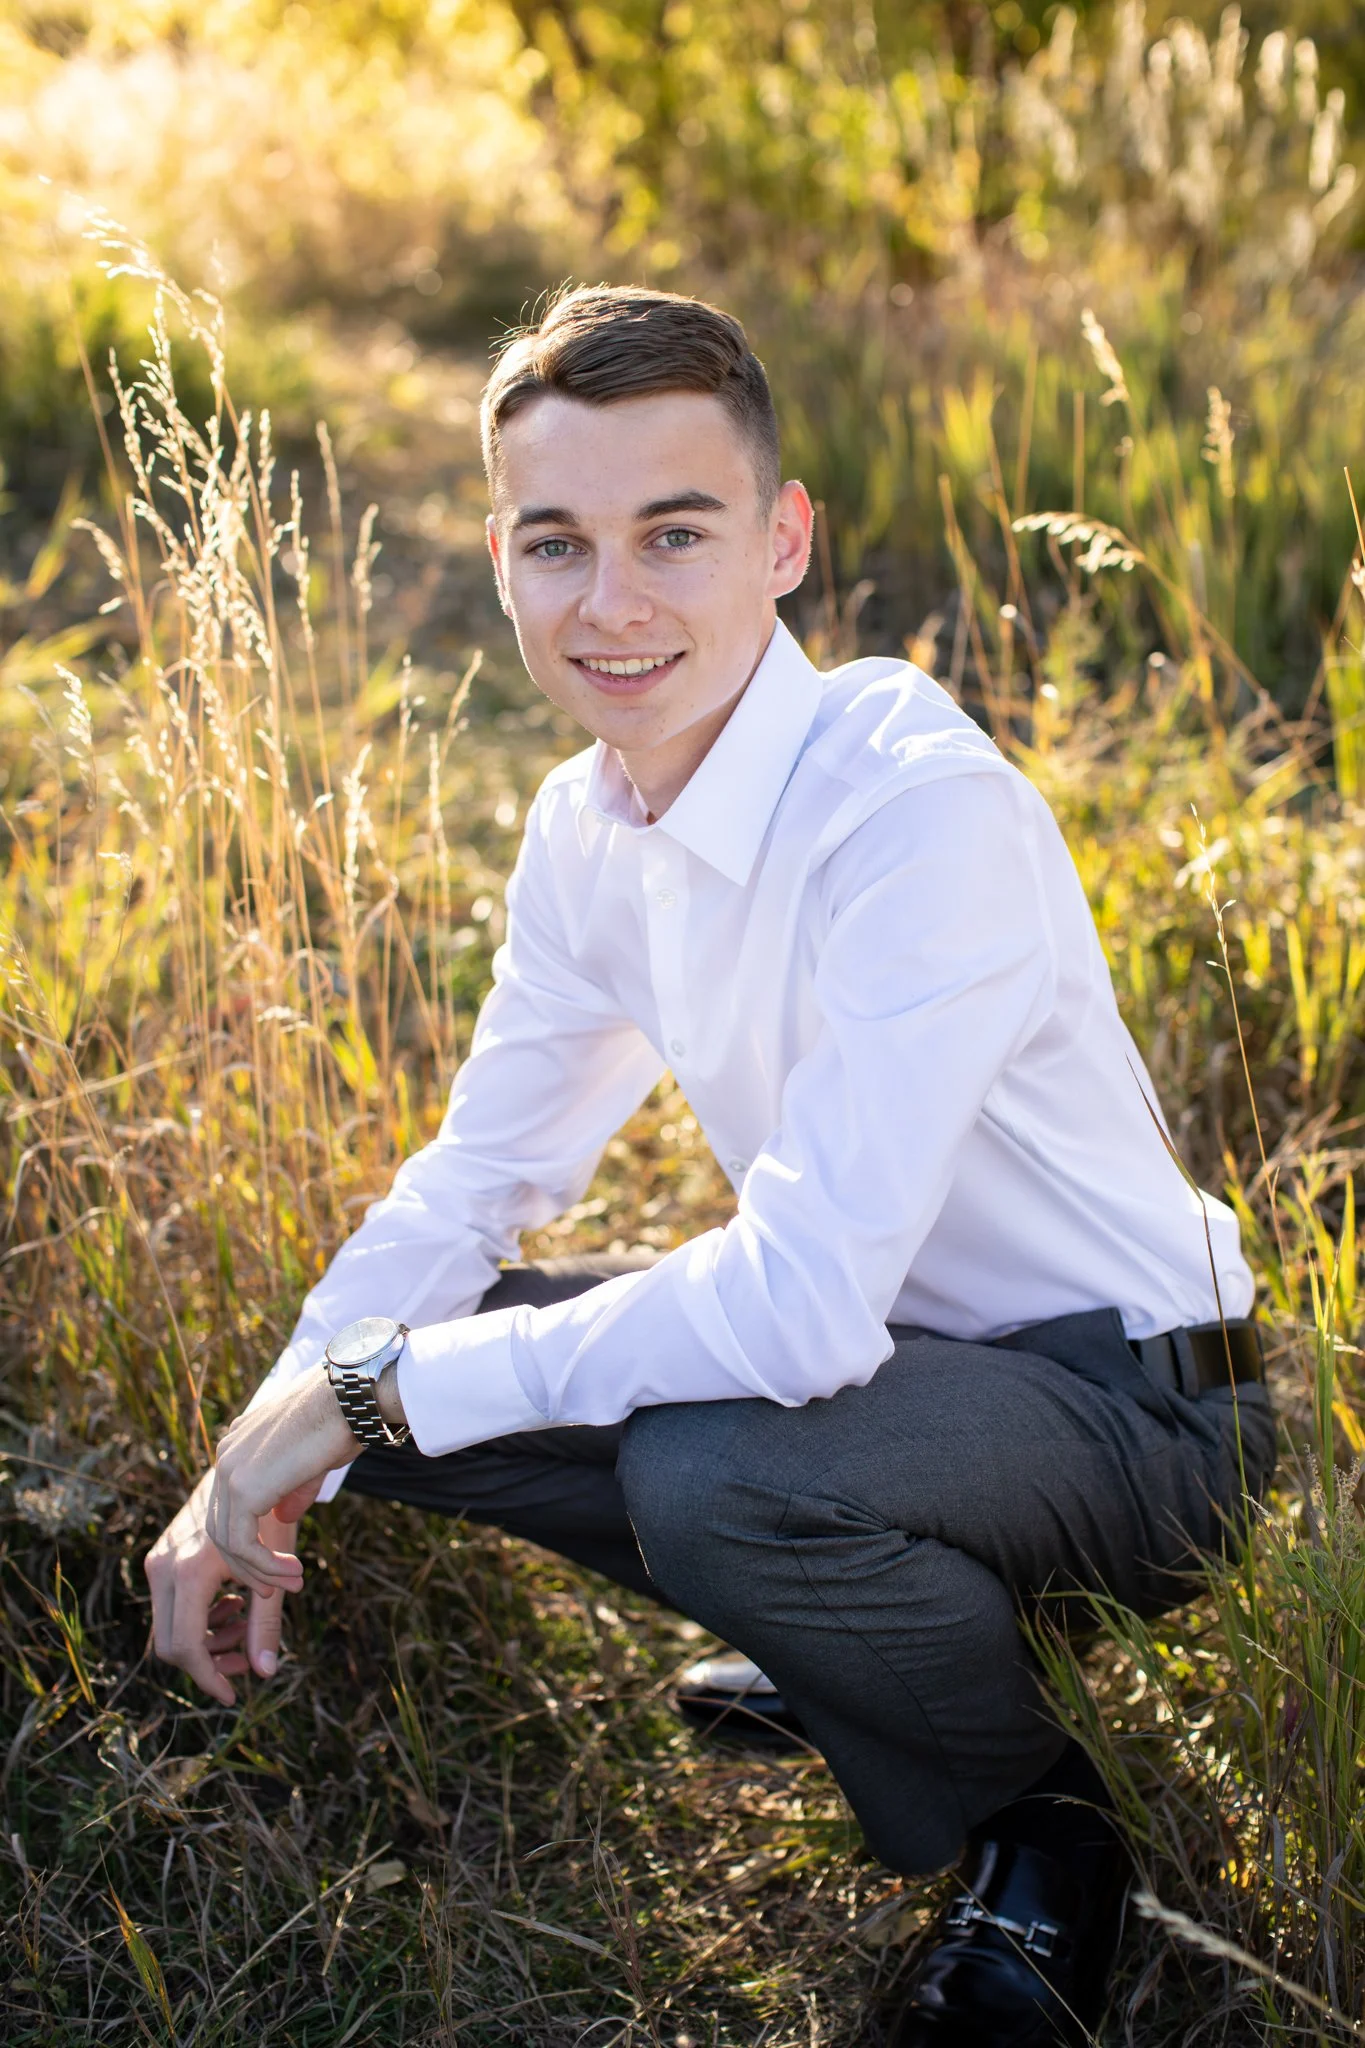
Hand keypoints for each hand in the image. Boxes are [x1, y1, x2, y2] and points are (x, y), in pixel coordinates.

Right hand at [145, 1468, 316, 1703]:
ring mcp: (159, 1560)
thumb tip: (264, 1672)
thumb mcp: (273, 1570)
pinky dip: (200, 1617)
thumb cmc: (269, 1513)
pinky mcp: (163, 1555)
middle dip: (207, 1662)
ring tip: (245, 1626)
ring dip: (207, 1638)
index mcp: (189, 1571)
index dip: (208, 1677)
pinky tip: (234, 1604)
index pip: (186, 1647)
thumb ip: (266, 1623)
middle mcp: (164, 1566)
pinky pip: (172, 1605)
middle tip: (244, 1660)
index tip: (232, 1695)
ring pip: (170, 1627)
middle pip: (170, 1644)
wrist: (250, 1466)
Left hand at [205, 1365, 359, 1597]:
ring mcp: (229, 1470)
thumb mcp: (313, 1463)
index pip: (231, 1504)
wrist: (351, 1398)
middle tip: (278, 1587)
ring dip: (260, 1569)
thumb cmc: (343, 1421)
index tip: (279, 1563)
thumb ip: (291, 1491)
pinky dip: (263, 1564)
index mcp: (240, 1444)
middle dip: (250, 1563)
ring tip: (291, 1584)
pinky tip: (290, 1571)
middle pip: (222, 1525)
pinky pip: (241, 1542)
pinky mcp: (242, 1488)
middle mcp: (227, 1454)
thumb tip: (282, 1519)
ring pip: (228, 1539)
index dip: (251, 1539)